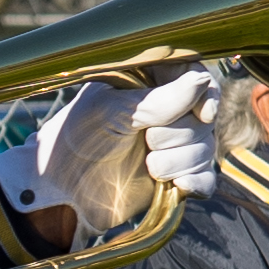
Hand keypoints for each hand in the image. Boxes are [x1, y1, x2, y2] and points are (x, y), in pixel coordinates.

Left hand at [14, 68, 220, 214]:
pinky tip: (179, 186)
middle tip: (146, 141)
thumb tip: (201, 82)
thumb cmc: (77, 140)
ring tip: (150, 167)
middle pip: (203, 118)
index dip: (206, 95)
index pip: (194, 78)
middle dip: (179, 135)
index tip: (203, 113)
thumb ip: (158, 100)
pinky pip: (205, 179)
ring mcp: (172, 146)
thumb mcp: (113, 111)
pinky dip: (196, 183)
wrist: (63, 190)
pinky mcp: (174, 177)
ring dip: (180, 161)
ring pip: (205, 149)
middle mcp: (165, 112)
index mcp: (148, 83)